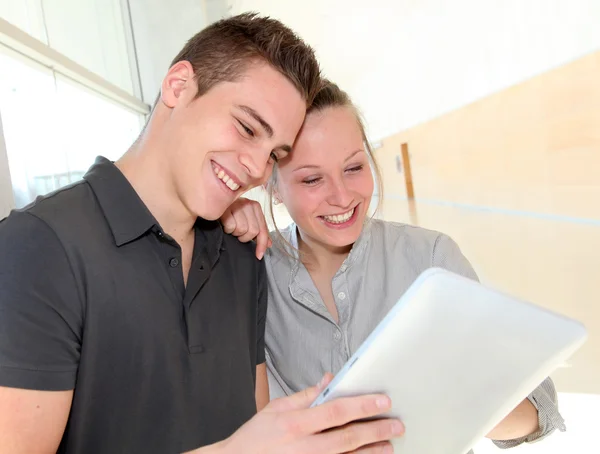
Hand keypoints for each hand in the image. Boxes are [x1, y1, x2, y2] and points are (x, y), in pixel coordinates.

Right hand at [196, 374, 403, 453]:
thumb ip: (306, 395)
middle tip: (396, 424)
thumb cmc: (254, 439)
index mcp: (295, 423)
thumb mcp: (275, 408)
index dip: (362, 404)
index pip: (336, 410)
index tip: (382, 400)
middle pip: (348, 436)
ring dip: (371, 452)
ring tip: (389, 444)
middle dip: (375, 429)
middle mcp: (304, 446)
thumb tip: (329, 380)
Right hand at [221, 198, 270, 259]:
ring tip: (231, 227)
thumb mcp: (247, 219)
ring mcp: (236, 205)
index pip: (262, 229)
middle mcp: (248, 204)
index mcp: (255, 206)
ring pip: (242, 229)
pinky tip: (225, 224)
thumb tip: (269, 244)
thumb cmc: (231, 213)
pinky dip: (227, 229)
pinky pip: (231, 226)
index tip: (259, 255)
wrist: (214, 203)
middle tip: (238, 233)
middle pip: (253, 231)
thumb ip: (258, 230)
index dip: (262, 244)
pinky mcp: (225, 208)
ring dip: (235, 233)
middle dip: (244, 237)